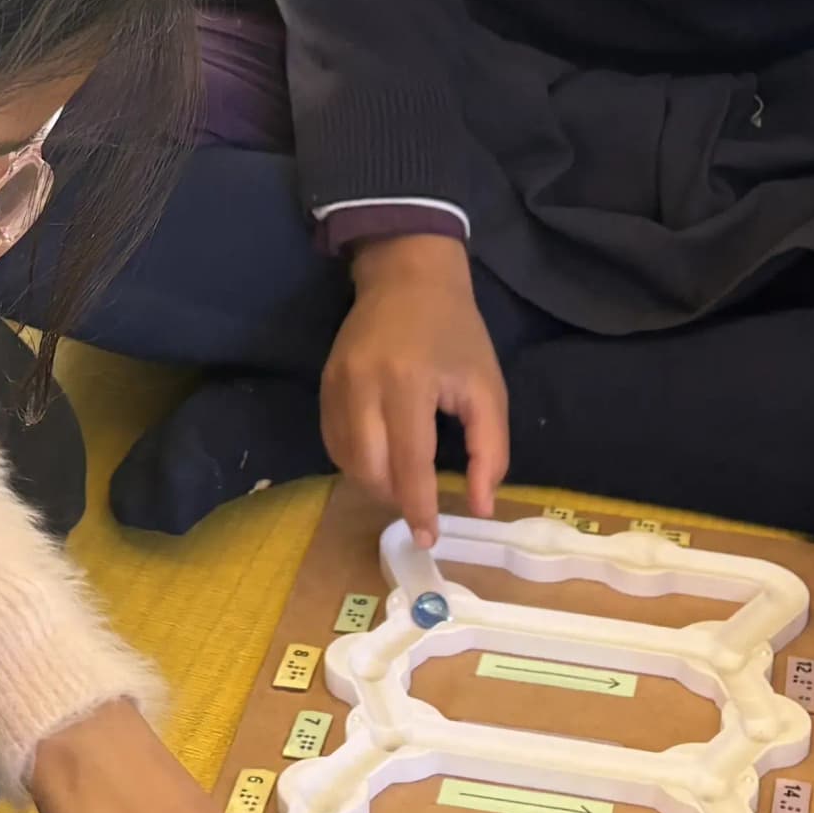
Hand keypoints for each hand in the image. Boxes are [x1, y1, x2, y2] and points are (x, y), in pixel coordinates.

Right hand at [321, 236, 508, 542]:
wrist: (408, 275)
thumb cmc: (456, 332)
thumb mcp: (487, 387)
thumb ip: (490, 450)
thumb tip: (480, 506)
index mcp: (409, 383)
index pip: (409, 463)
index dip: (418, 506)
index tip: (428, 537)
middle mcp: (364, 385)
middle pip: (369, 468)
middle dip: (394, 498)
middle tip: (418, 509)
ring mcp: (336, 384)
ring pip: (346, 460)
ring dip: (374, 484)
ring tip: (401, 486)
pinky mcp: (323, 384)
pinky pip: (333, 441)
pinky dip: (354, 462)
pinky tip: (379, 462)